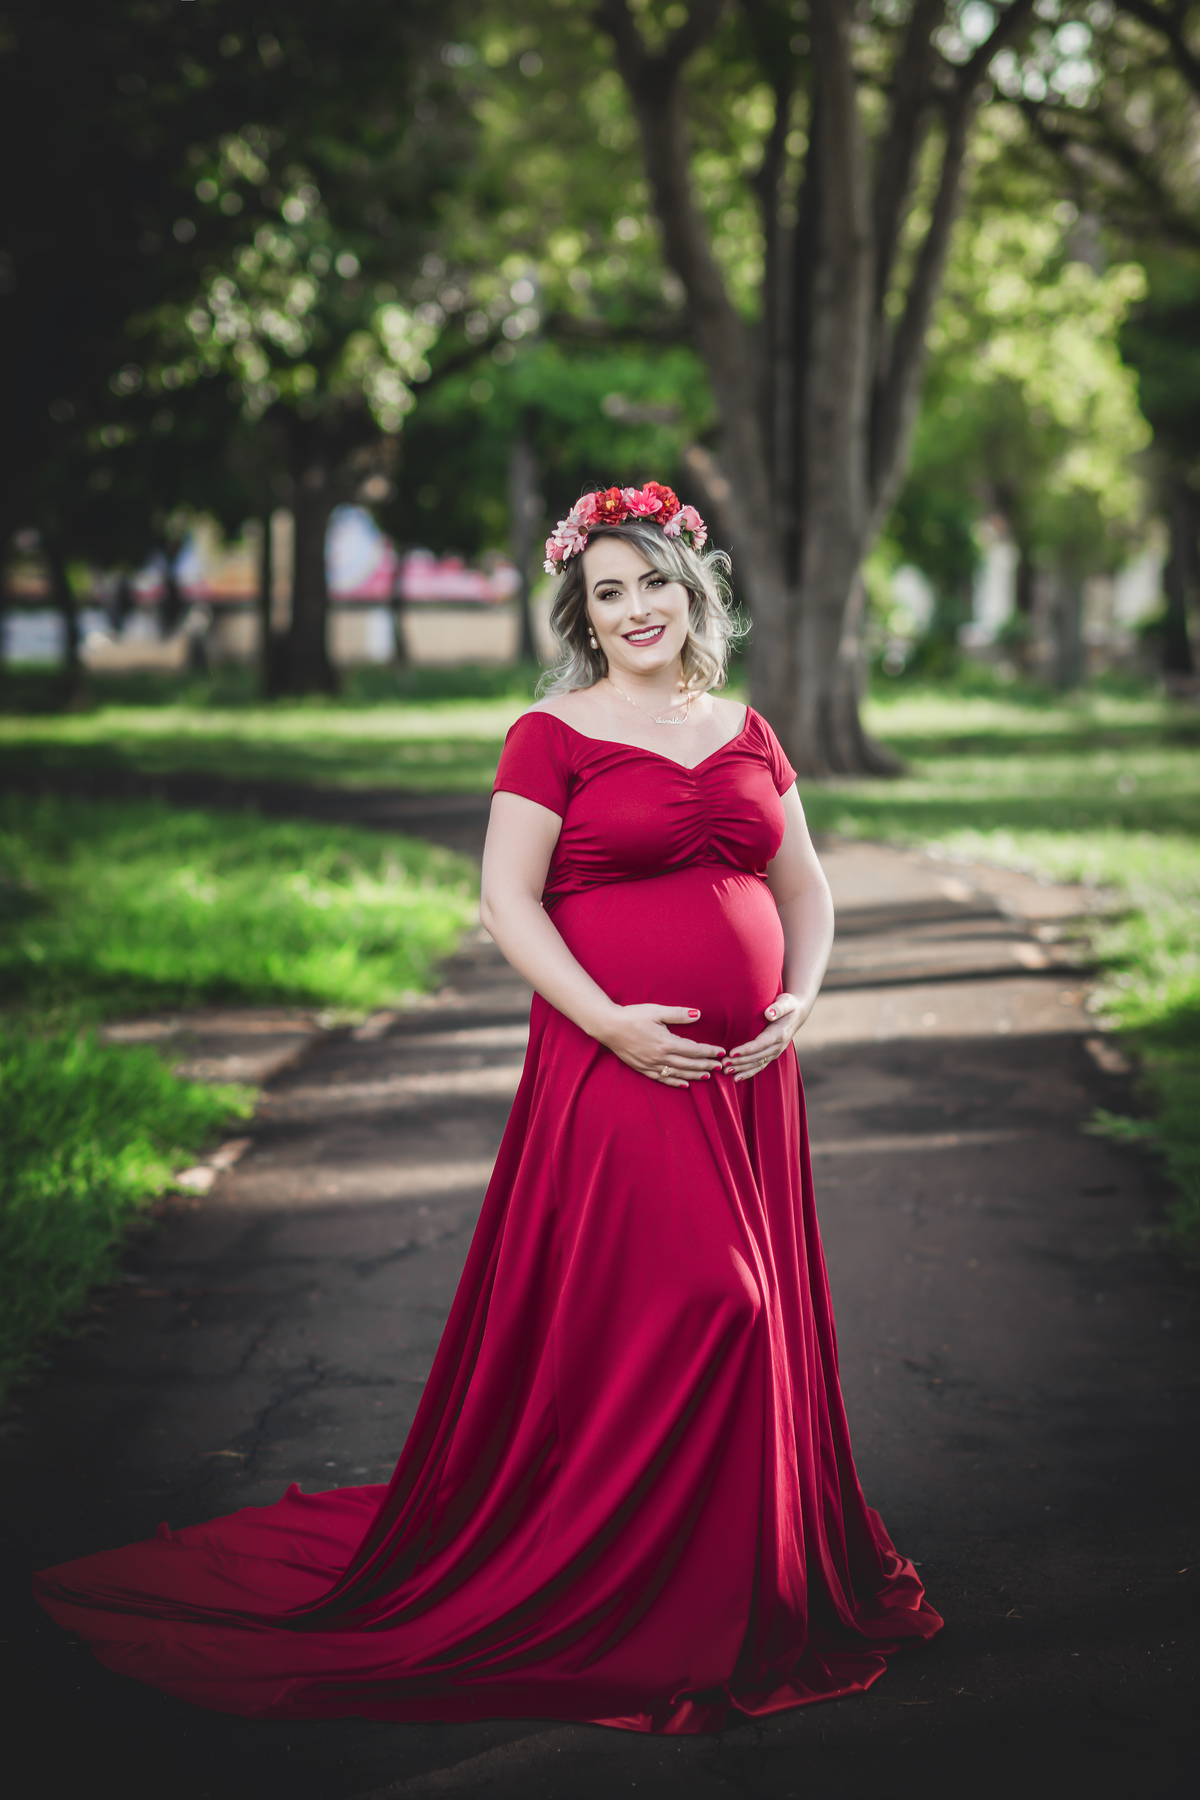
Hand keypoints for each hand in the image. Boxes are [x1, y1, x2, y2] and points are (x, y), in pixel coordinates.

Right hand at [599, 1003, 725, 1086]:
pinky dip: (675, 1082)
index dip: (709, 1051)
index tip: (721, 1052)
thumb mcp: (656, 1011)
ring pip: (678, 1074)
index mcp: (666, 1042)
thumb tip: (698, 1015)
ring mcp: (651, 1065)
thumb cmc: (632, 1016)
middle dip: (706, 1065)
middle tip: (720, 1066)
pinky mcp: (642, 1068)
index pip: (694, 1050)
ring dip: (694, 1075)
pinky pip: (662, 1079)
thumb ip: (678, 1014)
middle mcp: (660, 1057)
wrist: (608, 1026)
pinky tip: (684, 1085)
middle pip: (689, 1064)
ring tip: (708, 1076)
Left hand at [723, 993, 805, 1081]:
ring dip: (742, 1069)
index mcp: (779, 1034)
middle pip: (757, 1056)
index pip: (761, 1044)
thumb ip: (778, 1008)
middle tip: (723, 1063)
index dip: (747, 1050)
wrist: (798, 1013)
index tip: (732, 1052)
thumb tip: (769, 1013)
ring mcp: (775, 1052)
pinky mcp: (772, 1054)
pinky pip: (760, 1066)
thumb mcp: (786, 1002)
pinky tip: (737, 1078)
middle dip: (740, 1061)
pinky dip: (749, 1073)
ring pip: (757, 1064)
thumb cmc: (789, 1005)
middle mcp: (778, 1046)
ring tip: (726, 1071)